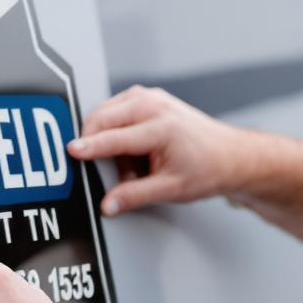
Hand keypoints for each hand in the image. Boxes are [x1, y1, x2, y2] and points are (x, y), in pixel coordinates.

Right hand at [69, 85, 244, 216]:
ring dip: (106, 138)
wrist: (231, 155)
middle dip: (94, 144)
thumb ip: (135, 196)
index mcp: (161, 128)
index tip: (71, 151)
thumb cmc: (207, 169)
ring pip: (105, 113)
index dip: (90, 147)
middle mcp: (153, 105)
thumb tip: (108, 205)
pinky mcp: (146, 97)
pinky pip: (116, 110)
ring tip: (131, 164)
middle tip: (107, 172)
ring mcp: (149, 97)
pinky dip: (115, 130)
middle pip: (102, 118)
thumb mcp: (171, 189)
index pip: (115, 138)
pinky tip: (132, 149)